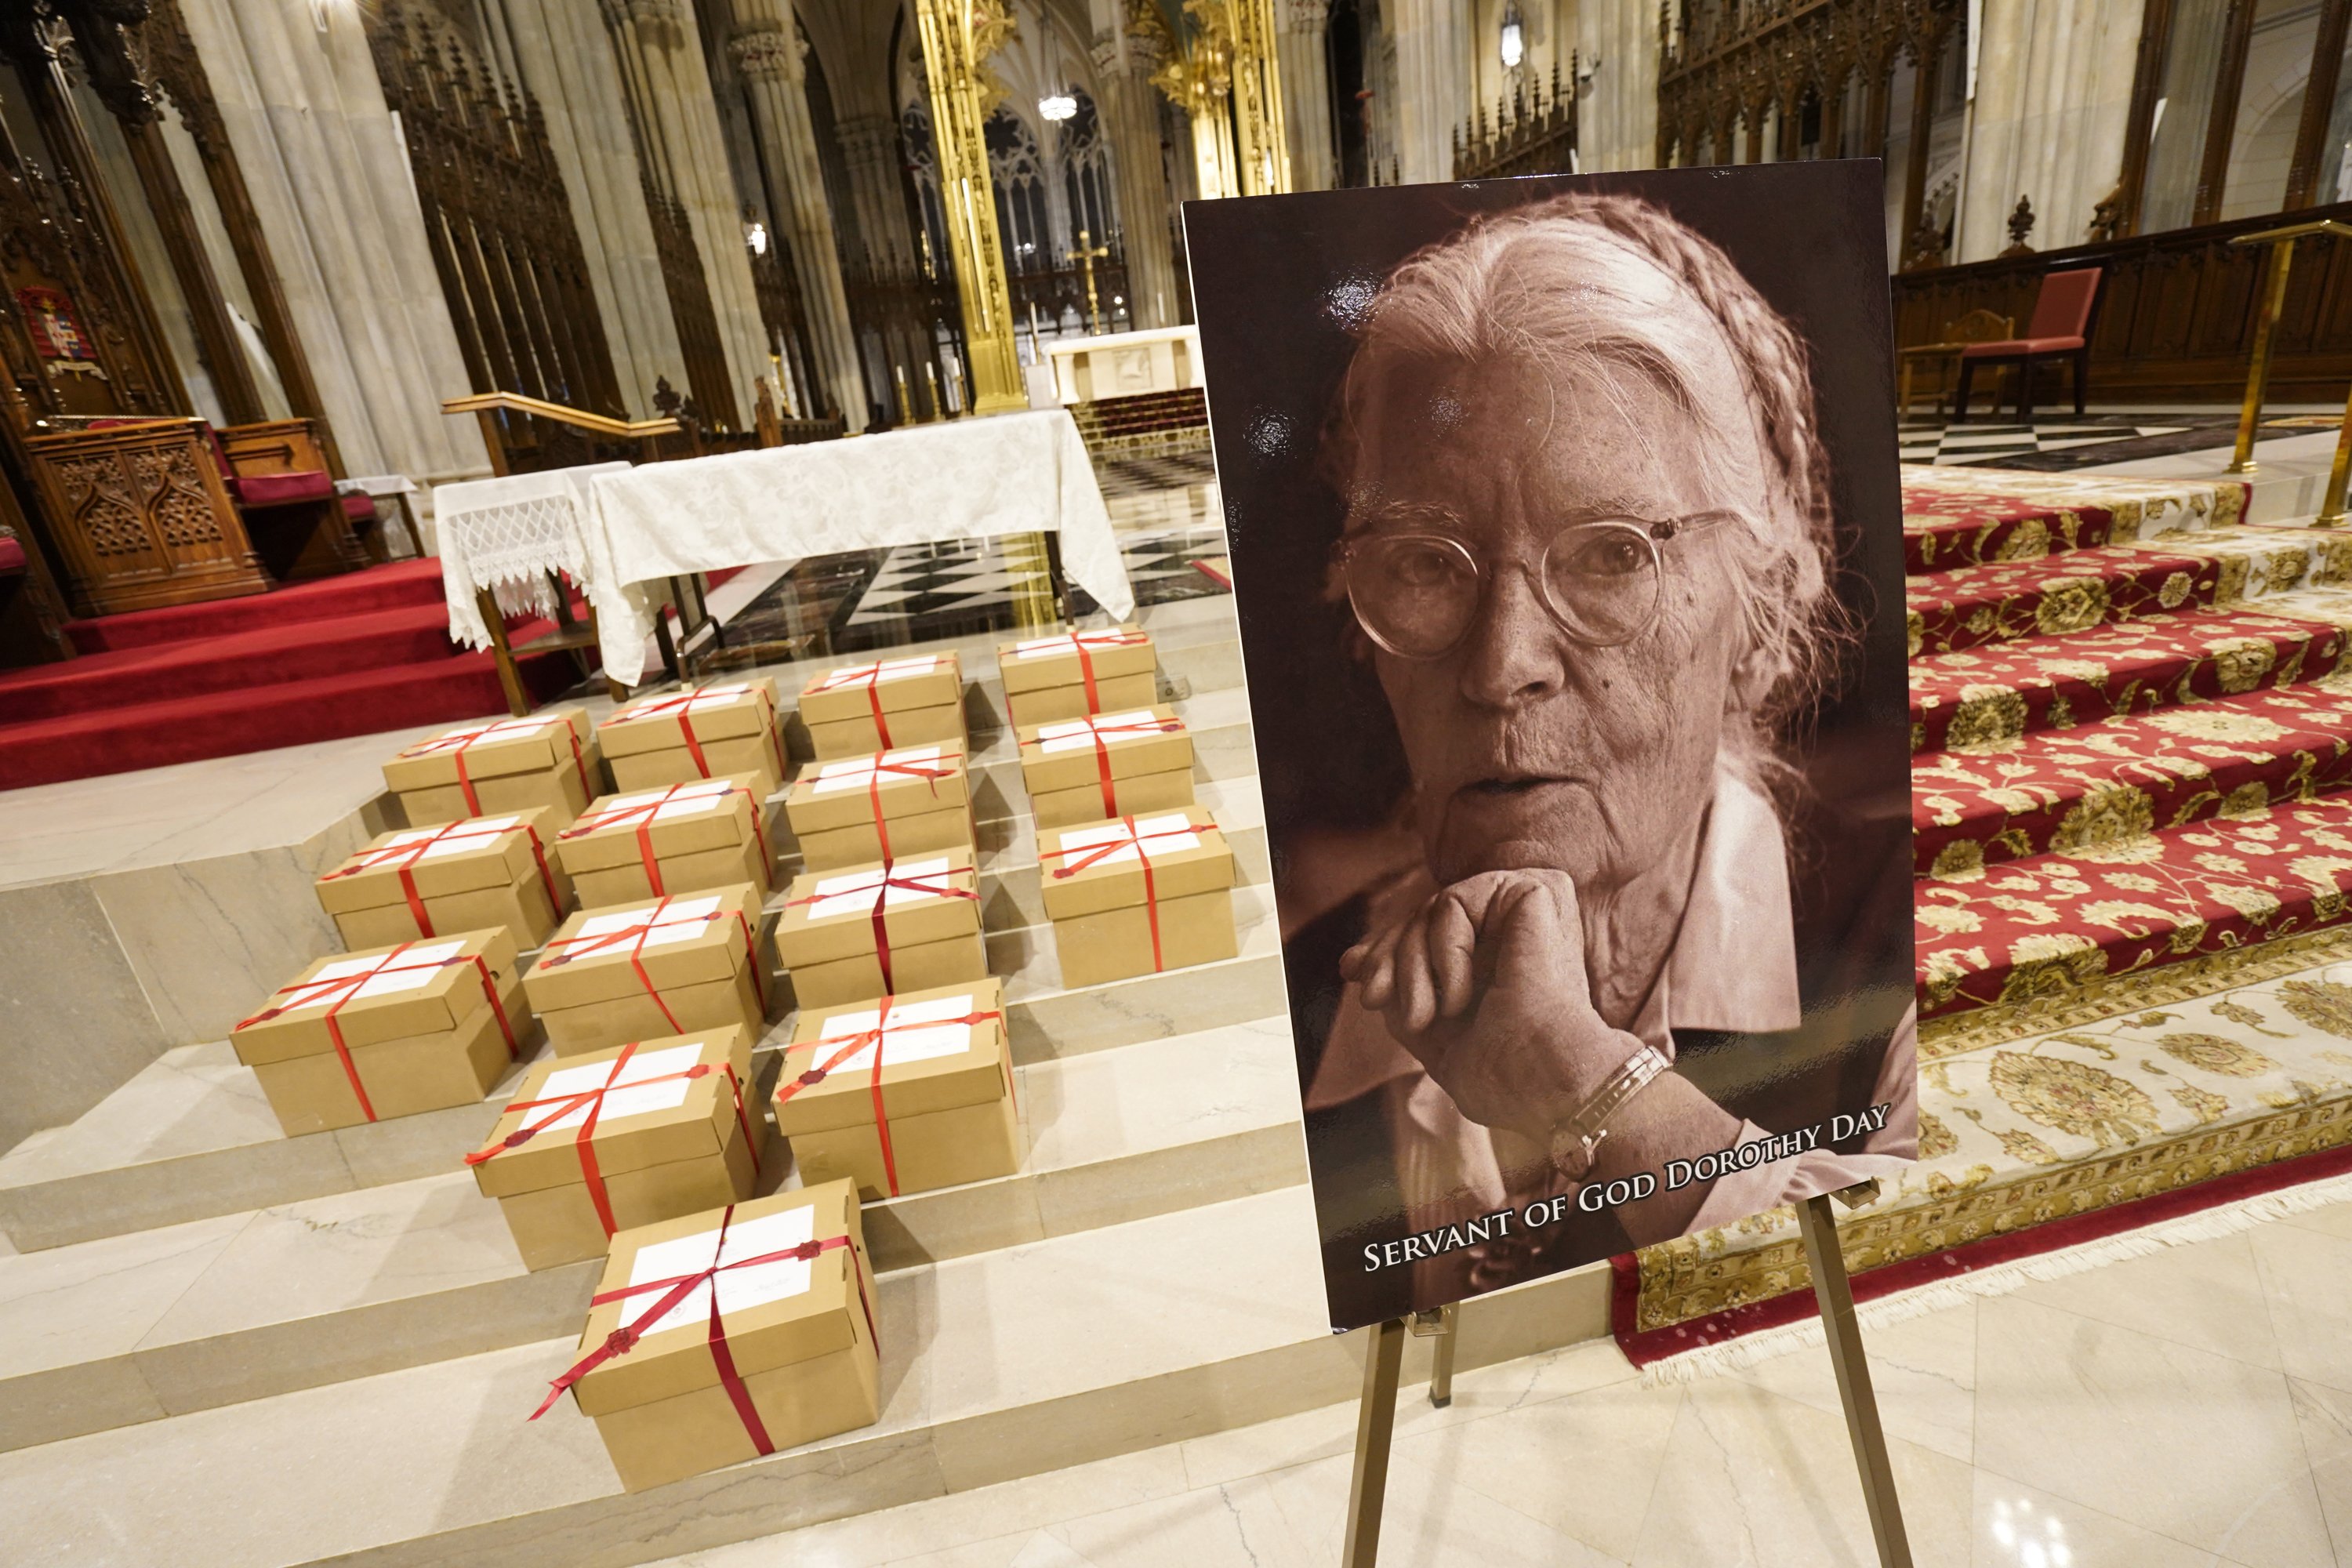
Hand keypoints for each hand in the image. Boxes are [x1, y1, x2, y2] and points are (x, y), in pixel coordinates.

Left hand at [1340, 869, 1644, 1143]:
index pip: (1428, 933)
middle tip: (1373, 998)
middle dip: (1387, 958)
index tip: (1358, 981)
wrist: (1549, 1080)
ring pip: (1432, 908)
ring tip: (1426, 1016)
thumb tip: (1353, 963)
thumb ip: (1401, 995)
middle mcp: (1514, 929)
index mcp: (1500, 959)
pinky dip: (1442, 950)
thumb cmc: (1506, 1077)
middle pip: (1422, 916)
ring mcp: (1524, 909)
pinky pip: (1452, 900)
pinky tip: (1457, 996)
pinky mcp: (1532, 892)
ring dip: (1412, 966)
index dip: (1386, 952)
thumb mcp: (1435, 1037)